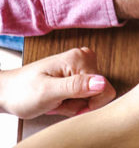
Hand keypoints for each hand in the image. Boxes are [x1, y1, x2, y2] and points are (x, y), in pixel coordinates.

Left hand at [0, 48, 114, 118]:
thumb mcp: (47, 92)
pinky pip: (86, 94)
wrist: (6, 93)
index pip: (105, 89)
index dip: (88, 104)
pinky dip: (71, 103)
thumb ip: (76, 87)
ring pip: (92, 96)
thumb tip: (102, 82)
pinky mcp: (77, 74)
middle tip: (58, 102)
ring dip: (73, 104)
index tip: (68, 104)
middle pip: (99, 92)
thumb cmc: (21, 92)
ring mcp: (81, 66)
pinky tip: (57, 100)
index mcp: (80, 58)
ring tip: (55, 101)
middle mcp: (84, 58)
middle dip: (79, 104)